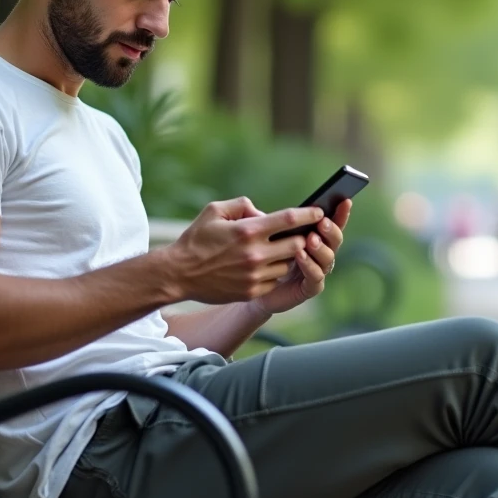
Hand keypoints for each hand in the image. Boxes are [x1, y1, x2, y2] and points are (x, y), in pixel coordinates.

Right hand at [165, 197, 321, 304]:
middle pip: (297, 244)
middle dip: (302, 238)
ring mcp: (255, 275)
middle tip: (302, 234)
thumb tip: (263, 213)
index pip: (289, 219)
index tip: (319, 212)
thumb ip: (242, 206)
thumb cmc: (196, 239)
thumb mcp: (215, 211)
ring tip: (277, 251)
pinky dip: (274, 272)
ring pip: (288, 264)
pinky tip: (264, 266)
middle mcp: (255, 253)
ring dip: (288, 257)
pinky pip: (275, 280)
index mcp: (248, 230)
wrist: (178, 274)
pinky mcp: (252, 291)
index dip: (309, 215)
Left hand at [252, 199, 352, 315]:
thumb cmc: (259, 257)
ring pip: (328, 258)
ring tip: (310, 239)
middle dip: (331, 230)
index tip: (344, 201)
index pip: (331, 223)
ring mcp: (316, 271)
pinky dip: (310, 265)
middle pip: (335, 240)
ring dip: (321, 247)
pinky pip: (316, 277)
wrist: (250, 287)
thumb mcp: (264, 235)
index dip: (340, 213)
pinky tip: (300, 255)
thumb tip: (263, 213)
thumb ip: (267, 223)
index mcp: (313, 237)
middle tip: (322, 222)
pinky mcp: (309, 288)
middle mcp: (318, 254)